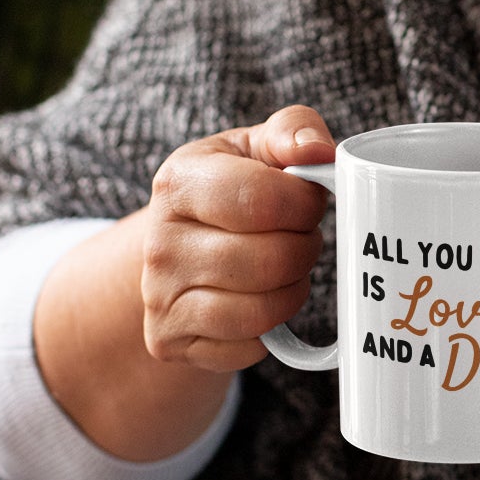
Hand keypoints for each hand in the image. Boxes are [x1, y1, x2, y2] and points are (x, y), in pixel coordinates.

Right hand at [142, 105, 335, 371]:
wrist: (177, 247)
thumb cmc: (232, 191)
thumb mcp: (256, 148)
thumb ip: (293, 131)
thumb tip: (319, 151)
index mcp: (179, 182)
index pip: (263, 200)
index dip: (306, 204)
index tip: (310, 201)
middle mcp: (160, 242)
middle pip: (271, 260)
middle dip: (304, 249)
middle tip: (299, 237)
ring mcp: (159, 297)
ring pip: (262, 311)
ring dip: (292, 290)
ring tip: (283, 267)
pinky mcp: (170, 341)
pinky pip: (250, 347)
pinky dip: (270, 329)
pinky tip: (260, 299)